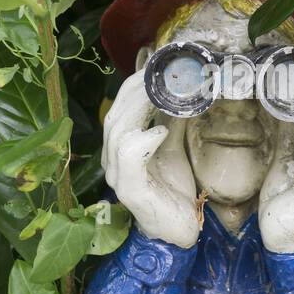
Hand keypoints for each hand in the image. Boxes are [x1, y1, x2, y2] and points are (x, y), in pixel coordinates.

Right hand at [102, 71, 199, 248]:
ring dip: (139, 108)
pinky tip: (161, 132)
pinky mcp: (131, 191)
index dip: (133, 85)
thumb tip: (181, 90)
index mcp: (120, 148)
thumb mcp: (173, 147)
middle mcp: (112, 161)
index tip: (154, 64)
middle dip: (135, 90)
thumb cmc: (173, 190)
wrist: (180, 228)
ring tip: (160, 94)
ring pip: (118, 133)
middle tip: (158, 72)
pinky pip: (129, 158)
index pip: (118, 108)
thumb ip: (171, 121)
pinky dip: (144, 140)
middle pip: (115, 116)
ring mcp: (118, 177)